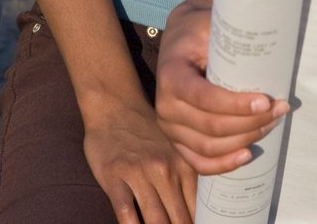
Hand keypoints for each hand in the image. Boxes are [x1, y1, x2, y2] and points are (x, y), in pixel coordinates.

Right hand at [83, 101, 195, 223]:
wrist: (115, 105)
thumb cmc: (146, 131)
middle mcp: (165, 170)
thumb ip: (187, 177)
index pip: (197, 208)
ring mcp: (139, 174)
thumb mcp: (175, 149)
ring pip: (155, 218)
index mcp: (184, 165)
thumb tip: (201, 210)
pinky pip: (125, 211)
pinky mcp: (115, 177)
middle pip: (179, 218)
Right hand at [155, 0, 288, 174]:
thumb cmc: (202, 31)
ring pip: (209, 147)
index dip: (236, 104)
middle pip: (212, 127)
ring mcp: (170, 127)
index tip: (266, 100)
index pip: (204, 98)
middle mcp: (165, 105)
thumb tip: (267, 31)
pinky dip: (223, 164)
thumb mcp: (212, 23)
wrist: (182, 40)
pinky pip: (199, 163)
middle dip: (251, 122)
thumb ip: (231, 30)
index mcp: (171, 74)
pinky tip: (246, 155)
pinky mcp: (178, 140)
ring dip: (244, 139)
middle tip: (281, 108)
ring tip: (272, 124)